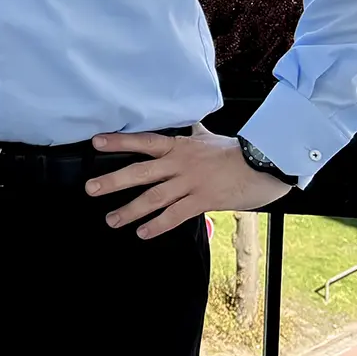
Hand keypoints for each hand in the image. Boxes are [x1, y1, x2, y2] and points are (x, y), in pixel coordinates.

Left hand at [85, 127, 291, 237]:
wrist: (265, 164)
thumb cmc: (237, 151)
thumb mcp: (210, 137)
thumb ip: (194, 133)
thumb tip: (188, 122)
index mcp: (180, 146)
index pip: (144, 141)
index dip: (120, 142)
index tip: (96, 143)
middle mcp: (181, 163)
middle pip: (141, 172)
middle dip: (114, 181)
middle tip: (91, 188)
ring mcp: (191, 182)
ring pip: (154, 197)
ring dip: (131, 210)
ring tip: (112, 219)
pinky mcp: (203, 200)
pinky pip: (175, 215)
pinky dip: (158, 225)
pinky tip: (143, 233)